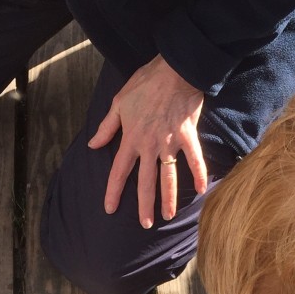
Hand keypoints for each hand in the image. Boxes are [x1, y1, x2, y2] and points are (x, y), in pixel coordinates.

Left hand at [89, 56, 206, 226]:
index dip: (113, 191)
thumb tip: (93, 144)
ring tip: (168, 216)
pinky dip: (199, 174)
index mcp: (131, 139)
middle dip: (144, 206)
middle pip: (145, 182)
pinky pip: (195, 159)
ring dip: (169, 198)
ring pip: (169, 177)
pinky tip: (201, 191)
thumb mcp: (118, 102)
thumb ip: (106, 127)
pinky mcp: (188, 135)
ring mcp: (170, 142)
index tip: (109, 209)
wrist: (175, 69)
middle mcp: (150, 146)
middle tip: (145, 224)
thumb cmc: (145, 83)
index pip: (118, 172)